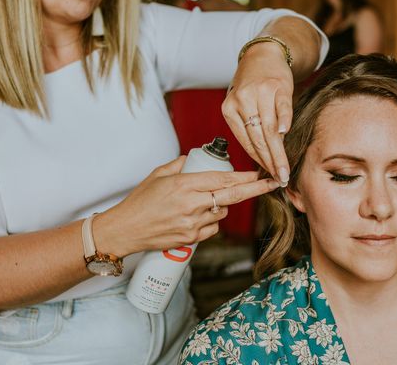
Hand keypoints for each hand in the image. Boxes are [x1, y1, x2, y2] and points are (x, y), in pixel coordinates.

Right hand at [98, 156, 279, 256]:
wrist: (125, 230)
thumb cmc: (139, 201)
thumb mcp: (158, 174)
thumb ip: (180, 164)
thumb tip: (194, 158)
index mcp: (183, 185)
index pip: (221, 178)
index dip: (243, 176)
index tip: (258, 173)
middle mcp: (191, 204)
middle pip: (231, 196)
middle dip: (254, 189)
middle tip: (271, 183)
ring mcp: (192, 224)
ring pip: (222, 212)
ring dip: (221, 204)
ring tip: (202, 201)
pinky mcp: (191, 239)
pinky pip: (213, 228)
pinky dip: (211, 220)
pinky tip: (196, 216)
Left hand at [222, 42, 293, 185]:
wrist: (263, 54)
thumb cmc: (251, 85)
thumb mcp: (240, 104)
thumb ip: (248, 127)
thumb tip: (263, 159)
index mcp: (229, 108)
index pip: (244, 141)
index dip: (258, 161)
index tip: (267, 176)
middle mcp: (242, 100)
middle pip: (257, 138)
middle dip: (269, 161)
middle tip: (280, 178)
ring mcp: (260, 93)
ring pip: (269, 128)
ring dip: (278, 151)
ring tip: (285, 168)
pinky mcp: (278, 86)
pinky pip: (283, 108)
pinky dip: (285, 121)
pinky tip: (287, 134)